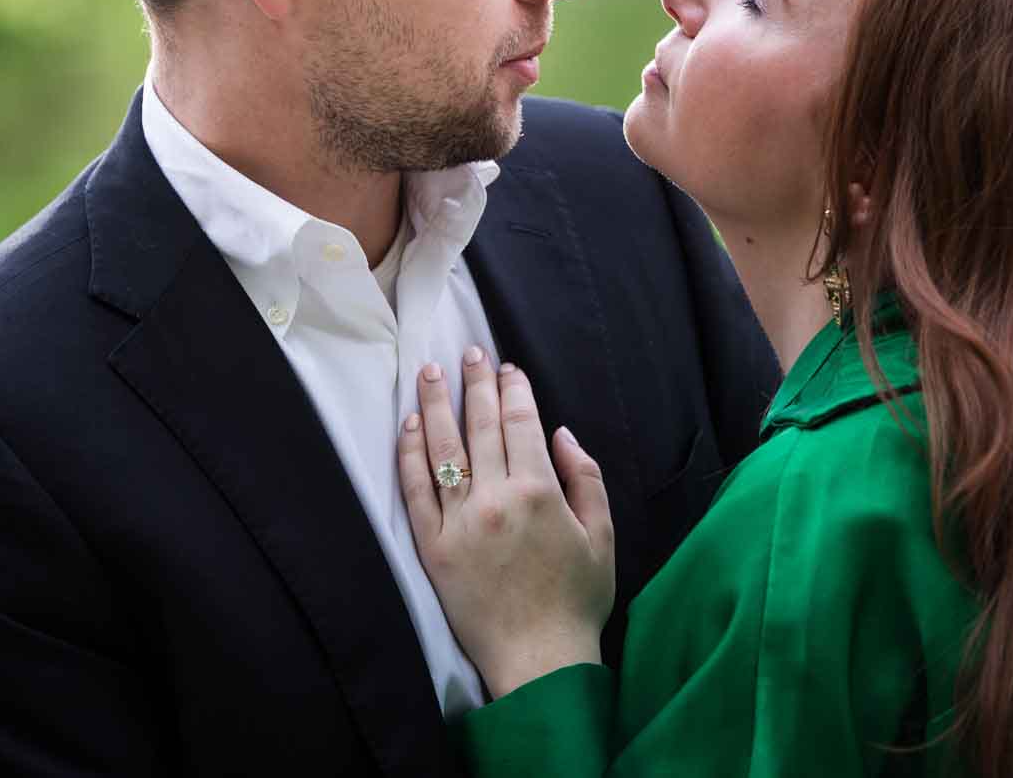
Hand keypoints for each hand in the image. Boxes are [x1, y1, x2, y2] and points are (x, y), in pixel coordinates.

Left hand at [399, 348, 615, 698]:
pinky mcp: (434, 547)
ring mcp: (460, 521)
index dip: (513, 390)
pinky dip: (411, 454)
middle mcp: (496, 498)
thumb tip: (560, 432)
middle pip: (480, 426)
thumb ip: (586, 478)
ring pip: (443, 448)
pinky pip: (417, 491)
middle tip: (469, 352)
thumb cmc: (577, 600)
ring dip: (436, 405)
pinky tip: (410, 427)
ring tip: (431, 372)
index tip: (506, 368)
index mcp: (540, 492)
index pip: (521, 423)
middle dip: (476, 384)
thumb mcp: (602, 536)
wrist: (539, 659)